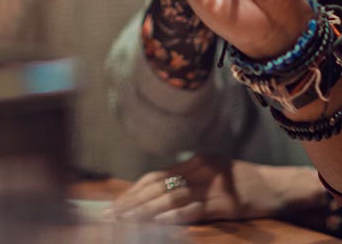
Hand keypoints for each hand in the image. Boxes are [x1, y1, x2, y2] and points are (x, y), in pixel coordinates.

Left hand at [108, 154, 322, 224]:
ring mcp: (210, 186)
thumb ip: (189, 179)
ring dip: (146, 212)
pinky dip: (175, 218)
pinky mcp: (223, 203)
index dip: (133, 191)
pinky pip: (194, 210)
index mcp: (193, 162)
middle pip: (157, 186)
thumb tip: (159, 194)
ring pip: (171, 198)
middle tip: (110, 215)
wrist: (276, 186)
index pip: (155, 177)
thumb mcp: (213, 174)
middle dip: (132, 202)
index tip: (114, 204)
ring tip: (126, 223)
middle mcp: (198, 170)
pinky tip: (159, 225)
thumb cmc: (244, 183)